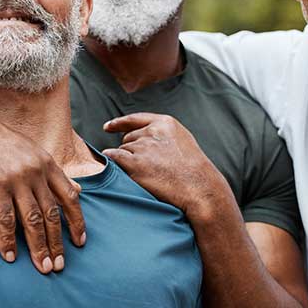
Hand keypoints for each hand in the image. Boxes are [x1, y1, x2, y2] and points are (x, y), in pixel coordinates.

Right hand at [0, 113, 86, 274]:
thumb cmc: (0, 143)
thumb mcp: (33, 152)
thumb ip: (55, 173)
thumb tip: (79, 190)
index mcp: (48, 164)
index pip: (70, 197)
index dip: (77, 222)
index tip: (80, 242)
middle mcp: (36, 172)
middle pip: (52, 214)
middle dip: (58, 243)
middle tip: (59, 266)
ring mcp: (17, 180)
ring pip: (33, 220)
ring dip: (39, 247)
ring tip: (43, 268)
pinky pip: (5, 220)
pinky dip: (8, 240)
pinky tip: (11, 256)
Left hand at [102, 113, 233, 220]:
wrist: (199, 188)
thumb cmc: (194, 171)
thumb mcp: (182, 142)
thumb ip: (163, 135)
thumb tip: (142, 137)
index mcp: (165, 123)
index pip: (136, 119)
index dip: (119, 123)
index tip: (108, 127)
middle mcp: (152, 132)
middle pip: (129, 138)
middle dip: (132, 150)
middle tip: (148, 167)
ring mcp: (142, 147)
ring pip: (123, 150)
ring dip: (127, 161)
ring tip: (147, 174)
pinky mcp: (134, 163)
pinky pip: (114, 157)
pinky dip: (112, 162)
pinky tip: (115, 168)